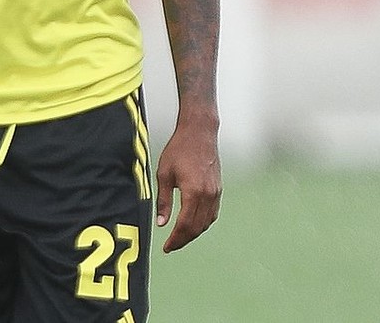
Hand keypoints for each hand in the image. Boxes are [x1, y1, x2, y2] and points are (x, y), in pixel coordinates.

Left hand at [155, 121, 221, 252]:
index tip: (167, 247)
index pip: (185, 225)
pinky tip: (194, 223)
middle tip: (171, 245)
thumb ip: (163, 200)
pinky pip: (212, 214)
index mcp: (193, 192)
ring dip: (193, 233)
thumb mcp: (165, 173)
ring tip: (180, 236)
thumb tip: (161, 223)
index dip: (175, 239)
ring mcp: (215, 193)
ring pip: (206, 223)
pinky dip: (203, 223)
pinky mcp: (218, 189)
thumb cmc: (180, 149)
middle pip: (196, 228)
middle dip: (183, 240)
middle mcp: (207, 195)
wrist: (199, 132)